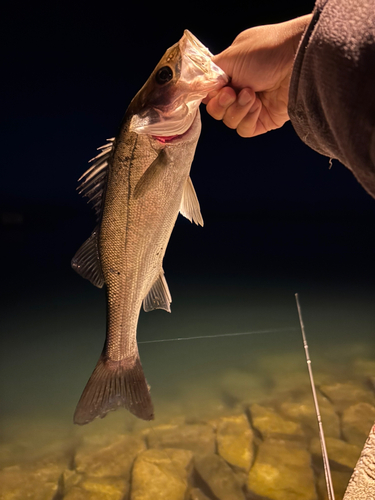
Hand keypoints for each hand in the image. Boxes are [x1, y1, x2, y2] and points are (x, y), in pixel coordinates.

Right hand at [204, 15, 311, 136]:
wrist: (298, 61)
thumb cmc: (269, 51)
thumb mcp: (231, 56)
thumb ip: (209, 73)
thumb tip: (191, 86)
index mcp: (232, 72)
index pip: (209, 93)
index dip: (208, 95)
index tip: (211, 90)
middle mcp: (241, 89)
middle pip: (217, 111)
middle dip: (221, 104)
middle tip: (232, 92)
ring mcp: (253, 107)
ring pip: (229, 122)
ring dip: (237, 109)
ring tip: (251, 94)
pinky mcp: (264, 121)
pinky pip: (244, 130)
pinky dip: (247, 118)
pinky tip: (257, 105)